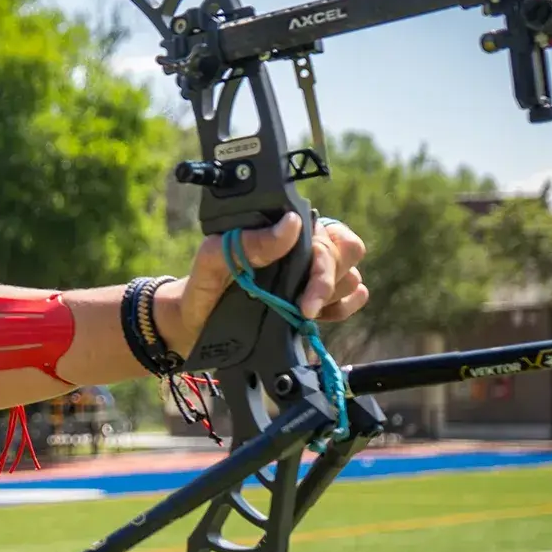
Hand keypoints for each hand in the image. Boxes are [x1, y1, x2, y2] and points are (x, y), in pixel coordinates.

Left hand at [156, 213, 368, 358]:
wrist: (196, 325)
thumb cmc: (203, 286)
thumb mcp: (212, 261)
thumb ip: (246, 243)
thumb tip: (291, 225)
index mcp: (281, 228)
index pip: (326, 233)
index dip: (323, 264)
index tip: (305, 299)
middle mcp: (303, 245)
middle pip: (349, 251)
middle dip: (328, 283)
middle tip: (303, 308)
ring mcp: (314, 271)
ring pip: (352, 276)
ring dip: (332, 298)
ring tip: (300, 312)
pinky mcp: (321, 297)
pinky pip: (355, 295)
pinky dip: (342, 308)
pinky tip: (315, 317)